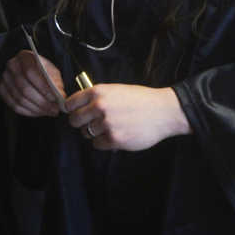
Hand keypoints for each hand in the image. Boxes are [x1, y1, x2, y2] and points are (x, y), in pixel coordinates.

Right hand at [0, 50, 64, 116]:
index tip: (54, 98)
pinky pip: (14, 105)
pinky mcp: (2, 90)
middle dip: (41, 102)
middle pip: (24, 88)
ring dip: (36, 109)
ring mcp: (5, 78)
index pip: (30, 72)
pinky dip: (28, 112)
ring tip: (49, 111)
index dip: (42, 87)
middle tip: (54, 109)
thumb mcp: (53, 73)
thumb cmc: (44, 73)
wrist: (32, 73)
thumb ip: (56, 83)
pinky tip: (38, 112)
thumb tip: (60, 97)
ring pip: (19, 99)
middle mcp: (12, 65)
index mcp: (24, 56)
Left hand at [65, 84, 189, 150]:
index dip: (71, 109)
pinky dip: (104, 142)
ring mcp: (106, 124)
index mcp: (98, 92)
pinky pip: (97, 144)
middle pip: (74, 120)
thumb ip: (98, 97)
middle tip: (90, 123)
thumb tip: (81, 106)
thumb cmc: (141, 100)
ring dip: (94, 133)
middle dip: (81, 123)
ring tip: (109, 128)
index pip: (70, 103)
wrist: (164, 111)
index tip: (73, 112)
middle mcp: (99, 107)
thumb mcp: (117, 90)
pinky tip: (116, 135)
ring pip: (86, 133)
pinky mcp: (114, 139)